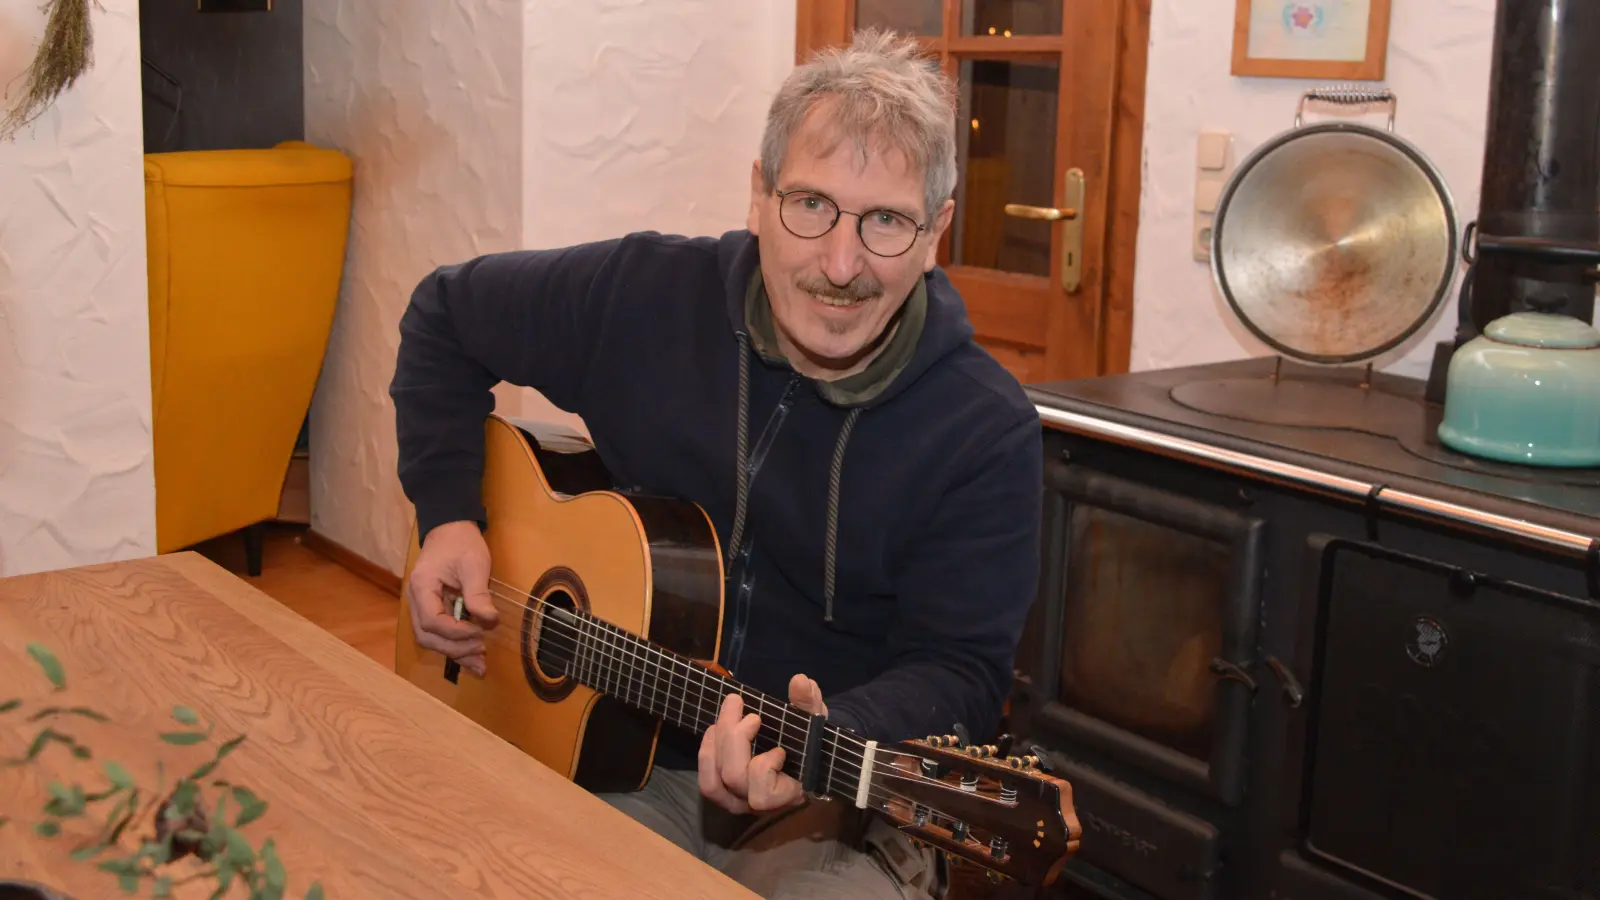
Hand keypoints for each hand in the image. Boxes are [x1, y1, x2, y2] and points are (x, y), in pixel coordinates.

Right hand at [405, 520, 498, 675]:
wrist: (450, 528)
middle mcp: (415, 600)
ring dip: (455, 652)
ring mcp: (421, 606)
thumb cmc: (461, 542)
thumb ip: (478, 594)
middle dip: (455, 648)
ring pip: (430, 639)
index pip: (432, 621)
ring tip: (480, 662)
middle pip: (427, 636)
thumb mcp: (474, 564)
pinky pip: (438, 633)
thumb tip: (489, 621)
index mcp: (422, 587)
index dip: (457, 632)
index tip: (481, 631)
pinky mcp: (431, 609)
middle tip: (482, 650)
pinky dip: (455, 646)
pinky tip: (472, 656)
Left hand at [698, 673, 826, 813]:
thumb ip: (809, 704)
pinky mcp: (725, 795)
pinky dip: (707, 753)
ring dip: (714, 744)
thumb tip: (799, 681)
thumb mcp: (814, 721)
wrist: (804, 760)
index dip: (764, 766)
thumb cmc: (811, 744)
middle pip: (733, 777)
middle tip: (737, 701)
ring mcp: (739, 803)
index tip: (779, 747)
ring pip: (713, 783)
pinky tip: (715, 729)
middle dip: (733, 735)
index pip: (762, 795)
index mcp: (787, 794)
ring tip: (724, 716)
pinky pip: (707, 782)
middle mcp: (759, 805)